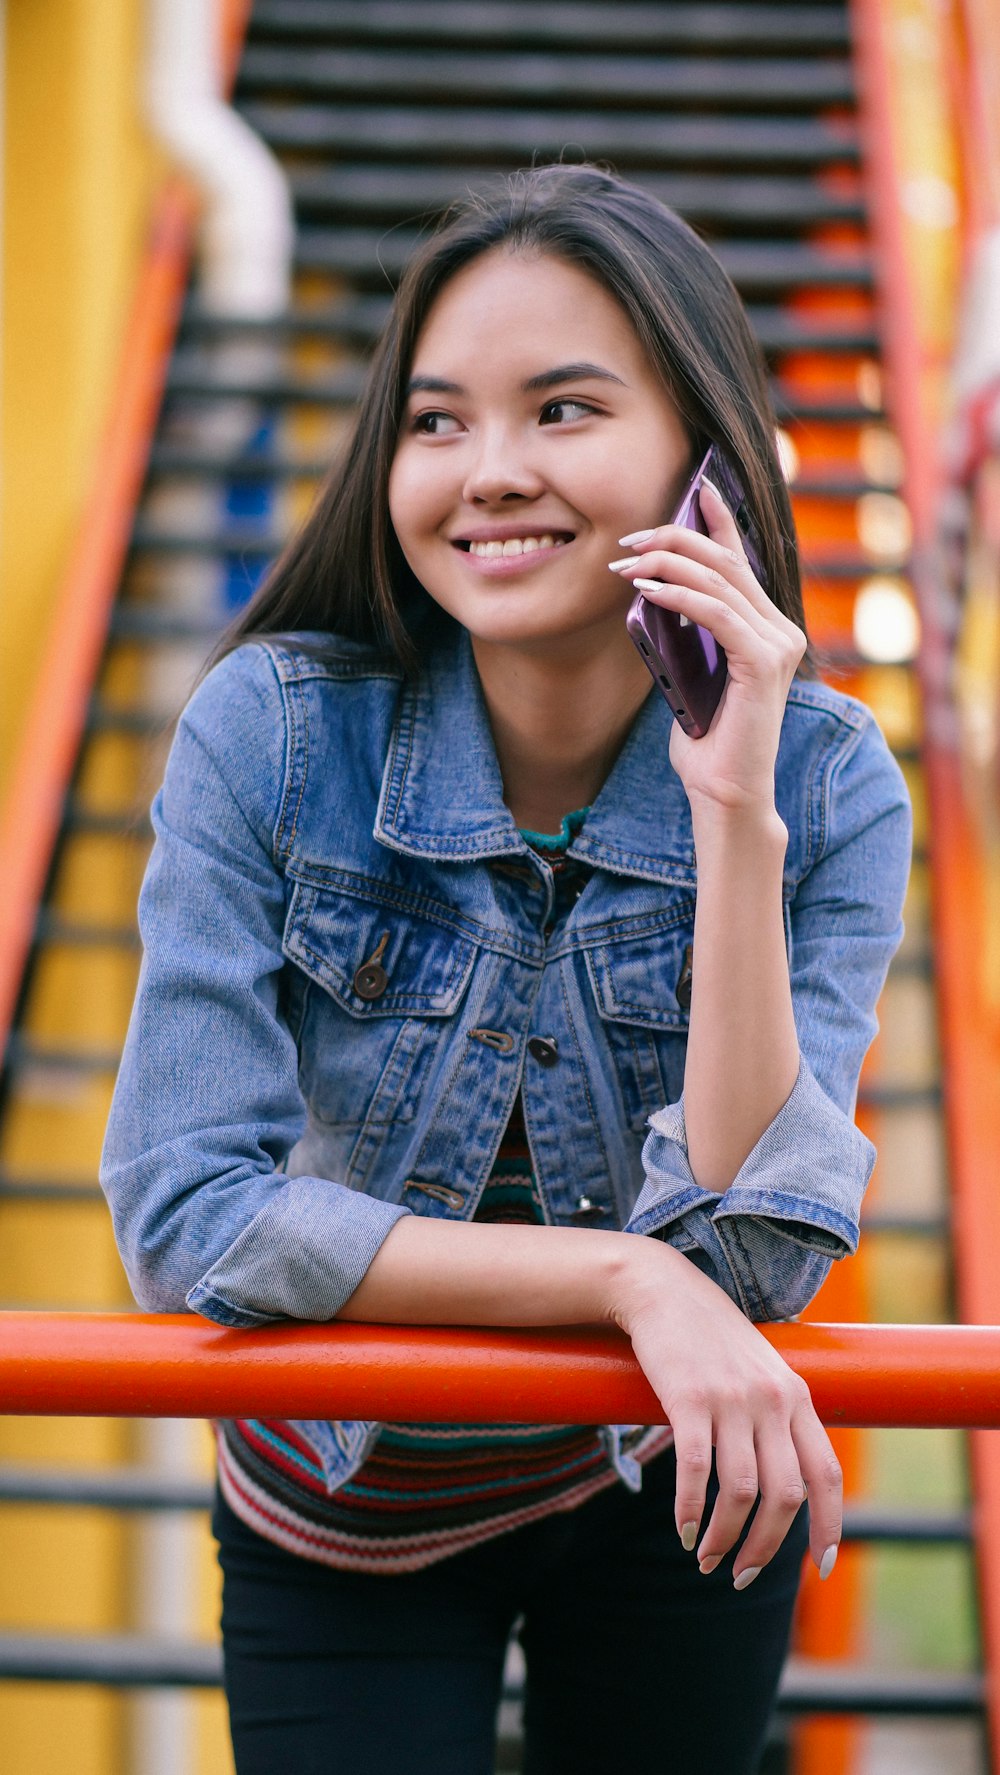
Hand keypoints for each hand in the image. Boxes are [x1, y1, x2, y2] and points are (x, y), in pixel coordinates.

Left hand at [613, 481, 805, 812]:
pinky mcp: (762, 662)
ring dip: (666, 564)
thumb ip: (689, 637)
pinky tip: (646, 590)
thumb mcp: (691, 676)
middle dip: (675, 539)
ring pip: (718, 581)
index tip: (695, 487)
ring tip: (626, 563)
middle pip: (725, 562)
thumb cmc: (707, 744)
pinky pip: (715, 613)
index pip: (741, 562)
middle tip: (630, 539)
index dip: (718, 521)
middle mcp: (781, 629)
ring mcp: (777, 644)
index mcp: (768, 628)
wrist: (727, 795)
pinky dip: (678, 595)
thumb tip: (655, 594)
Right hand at [615, 1238, 841, 1586]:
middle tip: (740, 1576)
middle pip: (784, 1496)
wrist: (663, 1289)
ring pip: (740, 1492)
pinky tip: (684, 1531)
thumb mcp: (761, 1370)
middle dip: (764, 1548)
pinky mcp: (689, 1397)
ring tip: (707, 1559)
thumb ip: (779, 1417)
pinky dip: (690, 1510)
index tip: (821, 1568)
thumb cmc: (710, 1336)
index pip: (827, 1474)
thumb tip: (787, 1485)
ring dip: (725, 1538)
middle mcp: (772, 1399)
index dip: (828, 1527)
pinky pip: (695, 1469)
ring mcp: (731, 1398)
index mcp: (797, 1396)